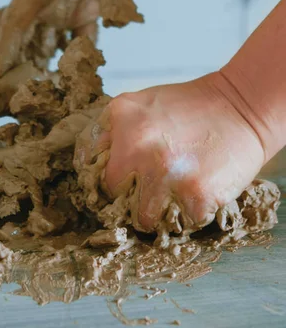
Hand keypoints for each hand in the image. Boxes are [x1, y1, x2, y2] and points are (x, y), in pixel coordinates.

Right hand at [0, 0, 146, 84]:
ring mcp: (65, 2)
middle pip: (23, 36)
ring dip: (40, 67)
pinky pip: (76, 39)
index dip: (3, 50)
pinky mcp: (84, 6)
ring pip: (45, 41)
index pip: (17, 20)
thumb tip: (119, 22)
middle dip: (11, 65)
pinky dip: (75, 59)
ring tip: (35, 99)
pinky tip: (77, 81)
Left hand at [77, 72, 265, 232]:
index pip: (89, 164)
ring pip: (142, 219)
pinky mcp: (194, 195)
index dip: (102, 176)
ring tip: (172, 193)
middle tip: (147, 187)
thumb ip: (113, 131)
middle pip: (111, 196)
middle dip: (127, 195)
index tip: (115, 182)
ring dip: (157, 212)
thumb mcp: (140, 105)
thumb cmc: (189, 106)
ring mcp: (164, 173)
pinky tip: (196, 190)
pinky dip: (187, 213)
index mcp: (119, 119)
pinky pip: (179, 223)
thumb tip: (89, 165)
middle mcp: (136, 146)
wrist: (240, 106)